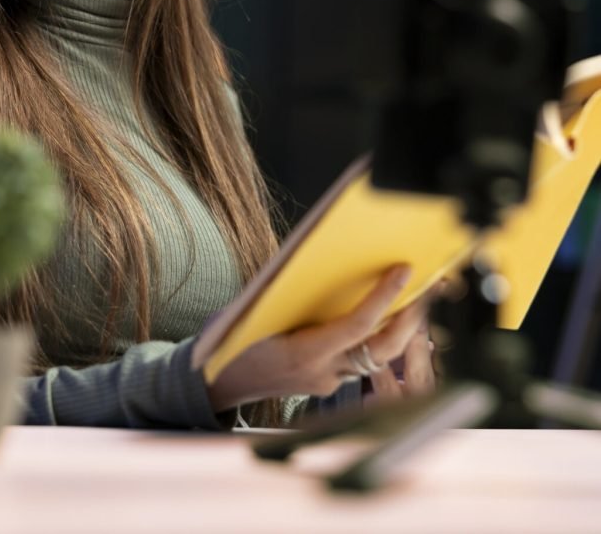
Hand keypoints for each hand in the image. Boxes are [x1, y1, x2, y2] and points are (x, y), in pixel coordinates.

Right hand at [207, 263, 429, 412]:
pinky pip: (362, 362)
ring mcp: (327, 383)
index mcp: (303, 354)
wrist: (217, 383)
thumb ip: (286, 289)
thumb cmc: (231, 341)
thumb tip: (318, 259)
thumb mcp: (253, 309)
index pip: (356, 325)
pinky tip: (383, 318)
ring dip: (399, 330)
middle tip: (425, 287)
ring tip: (414, 299)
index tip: (404, 271)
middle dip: (409, 319)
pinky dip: (375, 338)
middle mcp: (321, 374)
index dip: (384, 297)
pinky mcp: (328, 384)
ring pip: (377, 359)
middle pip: (382, 349)